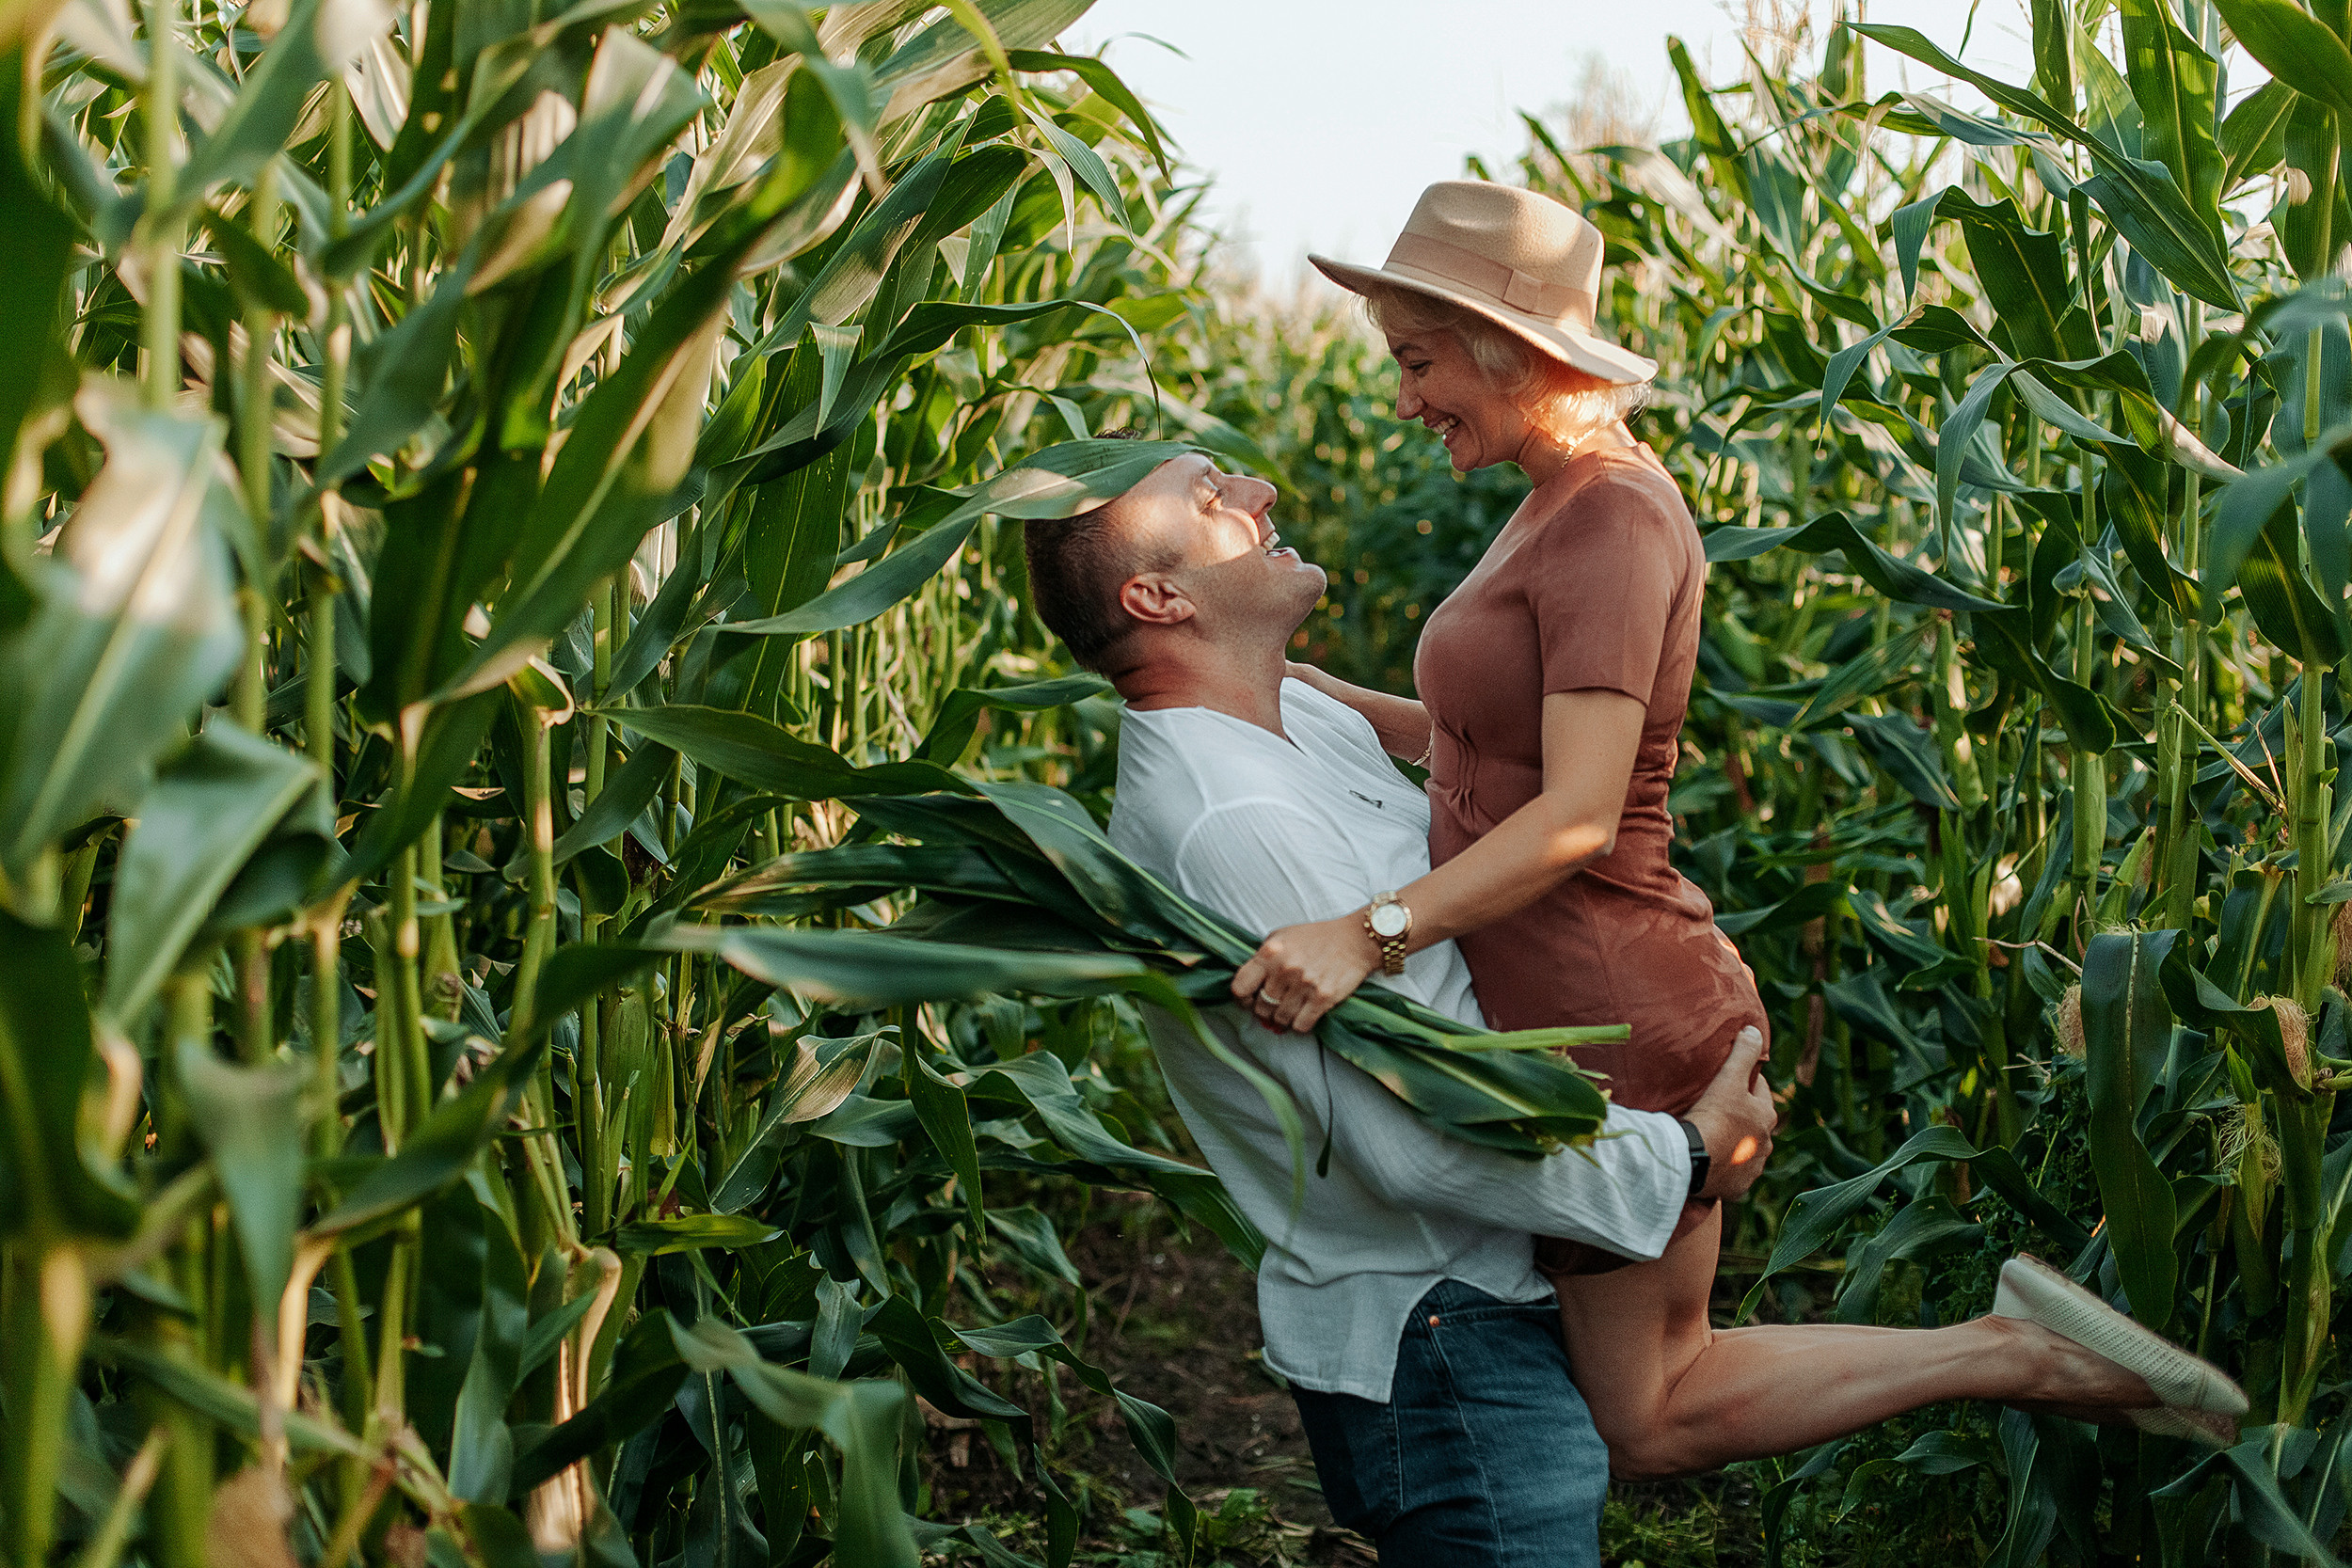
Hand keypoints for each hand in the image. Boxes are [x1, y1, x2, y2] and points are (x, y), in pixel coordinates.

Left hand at [1231, 915, 1380, 1033]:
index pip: (1239, 987)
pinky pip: (1300, 1026)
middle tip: (1273, 1006)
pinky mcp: (1323, 998)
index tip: (1249, 999)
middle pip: (1260, 1008)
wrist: (1355, 939)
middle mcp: (1284, 970)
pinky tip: (1304, 1013)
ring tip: (1290, 1009)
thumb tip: (1250, 985)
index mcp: (1269, 953)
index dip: (1242, 998)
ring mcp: (1304, 985)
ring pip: (1279, 1019)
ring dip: (1283, 1018)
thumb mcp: (1282, 937)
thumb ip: (1262, 958)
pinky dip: (1300, 1024)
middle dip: (1264, 1010)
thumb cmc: (1316, 937)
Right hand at [1683, 1026, 1773, 1201]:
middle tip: (1718, 1109)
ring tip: (1713, 1138)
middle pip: (1754, 1124)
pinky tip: (1711, 1163)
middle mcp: (1765, 1145)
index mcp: (1766, 1117)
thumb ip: (1742, 1053)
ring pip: (1746, 1151)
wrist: (1695, 1160)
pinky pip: (1733, 1175)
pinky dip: (1725, 1169)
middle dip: (1742, 1116)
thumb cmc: (1714, 1116)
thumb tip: (1754, 1030)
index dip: (1746, 1083)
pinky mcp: (1737, 1188)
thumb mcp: (1728, 1078)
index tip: (1731, 1079)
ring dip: (1735, 1145)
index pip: (1760, 1093)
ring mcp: (1751, 1168)